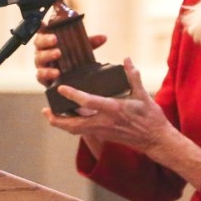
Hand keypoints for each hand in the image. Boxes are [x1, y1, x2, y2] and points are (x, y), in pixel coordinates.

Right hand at [33, 28, 107, 86]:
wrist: (68, 79)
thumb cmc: (71, 59)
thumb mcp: (80, 48)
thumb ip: (90, 42)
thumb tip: (103, 37)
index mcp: (48, 41)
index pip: (42, 31)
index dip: (40, 26)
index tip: (43, 23)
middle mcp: (42, 51)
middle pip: (38, 43)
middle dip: (46, 40)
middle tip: (55, 39)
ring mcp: (41, 64)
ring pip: (39, 58)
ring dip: (48, 55)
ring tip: (58, 53)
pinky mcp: (42, 77)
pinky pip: (40, 75)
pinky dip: (47, 73)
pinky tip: (56, 73)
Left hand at [42, 58, 166, 152]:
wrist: (156, 140)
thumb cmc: (151, 118)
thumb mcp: (143, 95)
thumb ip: (133, 77)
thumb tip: (127, 60)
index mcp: (113, 109)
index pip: (87, 102)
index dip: (72, 95)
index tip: (61, 88)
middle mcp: (104, 122)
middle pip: (73, 124)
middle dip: (57, 119)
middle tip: (45, 110)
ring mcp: (103, 131)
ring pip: (75, 130)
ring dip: (61, 124)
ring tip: (51, 116)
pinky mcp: (104, 135)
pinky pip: (82, 132)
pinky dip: (72, 126)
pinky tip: (69, 119)